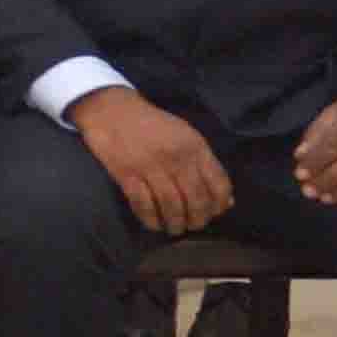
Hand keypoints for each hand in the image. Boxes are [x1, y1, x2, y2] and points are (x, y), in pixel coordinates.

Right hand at [69, 87, 230, 237]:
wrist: (111, 108)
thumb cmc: (152, 123)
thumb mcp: (185, 135)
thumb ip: (205, 164)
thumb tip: (225, 200)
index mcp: (194, 146)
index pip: (218, 184)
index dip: (218, 205)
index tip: (213, 212)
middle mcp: (176, 158)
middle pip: (196, 200)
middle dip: (197, 220)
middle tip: (192, 225)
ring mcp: (150, 166)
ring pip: (171, 206)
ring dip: (175, 223)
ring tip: (174, 228)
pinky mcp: (127, 174)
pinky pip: (144, 205)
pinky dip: (151, 219)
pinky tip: (154, 223)